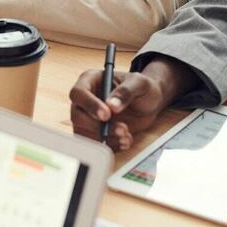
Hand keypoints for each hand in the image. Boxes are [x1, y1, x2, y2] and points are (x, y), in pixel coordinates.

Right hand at [69, 56, 196, 149]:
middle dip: (98, 127)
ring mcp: (88, 117)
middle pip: (77, 116)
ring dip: (105, 139)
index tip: (107, 115)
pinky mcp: (94, 132)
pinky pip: (94, 144)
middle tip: (122, 129)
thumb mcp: (139, 83)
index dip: (90, 105)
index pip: (78, 93)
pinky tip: (125, 141)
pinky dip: (110, 146)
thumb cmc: (142, 88)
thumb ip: (126, 92)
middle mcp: (85, 100)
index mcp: (90, 80)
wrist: (149, 103)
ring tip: (126, 136)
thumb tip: (112, 105)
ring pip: (84, 133)